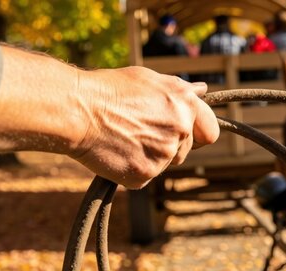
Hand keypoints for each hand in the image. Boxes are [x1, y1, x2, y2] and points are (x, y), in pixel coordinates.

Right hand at [0, 46, 218, 188]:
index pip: (210, 132)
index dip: (197, 134)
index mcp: (185, 104)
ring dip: (151, 156)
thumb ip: (179, 89)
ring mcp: (164, 155)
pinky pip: (145, 175)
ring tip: (124, 138)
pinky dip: (132, 168)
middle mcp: (180, 129)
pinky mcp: (145, 174)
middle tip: (141, 132)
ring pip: (166, 164)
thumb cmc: (109, 90)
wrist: (76, 110)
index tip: (185, 134)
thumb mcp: (148, 79)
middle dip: (169, 145)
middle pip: (186, 150)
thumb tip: (202, 91)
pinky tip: (116, 151)